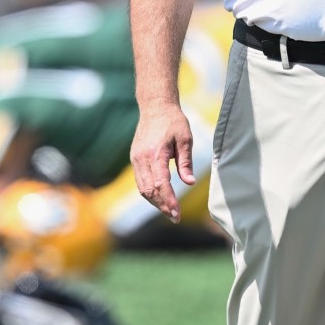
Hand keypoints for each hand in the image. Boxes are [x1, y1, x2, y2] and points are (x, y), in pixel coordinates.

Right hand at [130, 103, 195, 222]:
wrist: (155, 107)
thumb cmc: (173, 121)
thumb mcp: (185, 139)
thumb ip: (185, 162)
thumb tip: (189, 183)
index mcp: (155, 153)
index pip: (161, 184)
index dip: (169, 201)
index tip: (177, 214)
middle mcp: (141, 159)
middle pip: (149, 190)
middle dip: (162, 206)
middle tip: (175, 217)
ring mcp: (135, 159)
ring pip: (142, 188)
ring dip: (155, 202)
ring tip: (170, 211)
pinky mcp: (134, 159)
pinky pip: (140, 181)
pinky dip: (150, 192)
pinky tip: (161, 198)